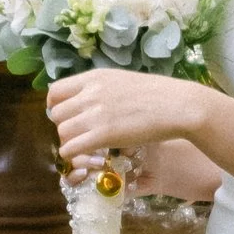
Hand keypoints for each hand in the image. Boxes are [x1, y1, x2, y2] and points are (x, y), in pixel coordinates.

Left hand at [46, 68, 199, 176]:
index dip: (55, 107)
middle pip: (57, 114)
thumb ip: (102, 89)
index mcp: (93, 77)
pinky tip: (86, 156)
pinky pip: (70, 148)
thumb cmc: (158, 94)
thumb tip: (90, 100)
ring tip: (85, 147)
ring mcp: (95, 114)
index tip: (66, 116)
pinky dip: (73, 155)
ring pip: (62, 132)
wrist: (178, 105)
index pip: (55, 91)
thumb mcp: (122, 81)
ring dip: (70, 142)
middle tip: (80, 135)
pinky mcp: (102, 135)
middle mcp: (89, 93)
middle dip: (64, 126)